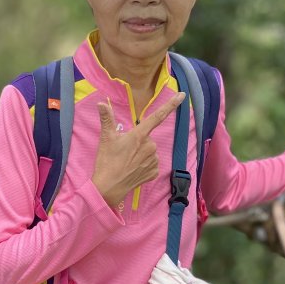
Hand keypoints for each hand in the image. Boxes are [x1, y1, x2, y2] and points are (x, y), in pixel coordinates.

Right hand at [92, 92, 184, 208]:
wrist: (109, 188)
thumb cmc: (107, 162)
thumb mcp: (105, 139)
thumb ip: (106, 119)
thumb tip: (102, 103)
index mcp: (139, 136)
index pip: (157, 116)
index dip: (171, 105)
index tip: (182, 95)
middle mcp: (150, 146)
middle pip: (147, 138)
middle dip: (138, 141)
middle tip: (123, 151)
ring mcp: (154, 160)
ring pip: (150, 151)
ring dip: (141, 153)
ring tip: (127, 162)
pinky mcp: (154, 172)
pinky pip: (152, 163)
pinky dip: (144, 165)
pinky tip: (133, 169)